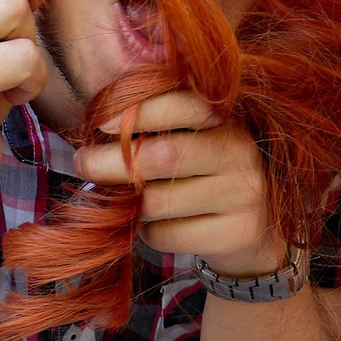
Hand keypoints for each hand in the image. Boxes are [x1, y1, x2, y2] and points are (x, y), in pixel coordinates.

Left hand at [76, 90, 286, 273]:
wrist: (255, 234)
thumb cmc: (207, 178)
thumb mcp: (194, 142)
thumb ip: (159, 128)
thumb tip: (100, 127)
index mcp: (230, 120)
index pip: (187, 105)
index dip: (142, 111)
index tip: (104, 124)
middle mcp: (242, 154)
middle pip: (162, 156)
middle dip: (111, 162)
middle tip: (84, 163)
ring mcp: (244, 195)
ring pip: (157, 202)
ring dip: (131, 204)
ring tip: (131, 200)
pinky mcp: (238, 234)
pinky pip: (166, 235)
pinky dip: (149, 233)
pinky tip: (161, 225)